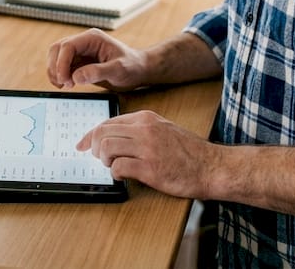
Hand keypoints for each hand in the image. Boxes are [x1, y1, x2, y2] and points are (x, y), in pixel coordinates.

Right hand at [46, 28, 148, 89]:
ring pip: (56, 56)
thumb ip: (98, 72)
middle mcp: (84, 41)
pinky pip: (62, 66)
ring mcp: (80, 51)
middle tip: (64, 84)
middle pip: (57, 49)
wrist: (138, 70)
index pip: (68, 46)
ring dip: (55, 71)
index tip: (65, 80)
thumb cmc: (132, 66)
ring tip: (65, 86)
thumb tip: (76, 77)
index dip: (61, 63)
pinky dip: (60, 75)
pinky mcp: (79, 61)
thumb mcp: (119, 70)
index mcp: (92, 38)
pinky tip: (67, 85)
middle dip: (55, 67)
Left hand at [77, 110, 211, 197]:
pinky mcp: (150, 168)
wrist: (211, 167)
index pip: (108, 121)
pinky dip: (115, 173)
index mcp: (146, 118)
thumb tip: (112, 137)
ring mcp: (147, 148)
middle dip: (93, 147)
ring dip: (104, 160)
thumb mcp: (163, 129)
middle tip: (97, 158)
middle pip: (102, 133)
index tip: (82, 144)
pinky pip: (118, 167)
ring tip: (113, 166)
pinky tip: (123, 175)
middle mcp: (145, 129)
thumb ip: (139, 130)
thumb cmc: (189, 152)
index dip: (90, 135)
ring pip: (106, 148)